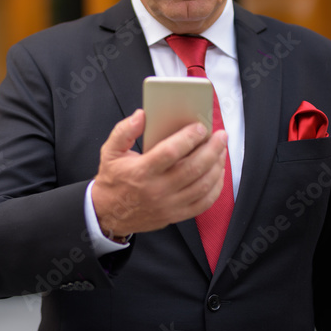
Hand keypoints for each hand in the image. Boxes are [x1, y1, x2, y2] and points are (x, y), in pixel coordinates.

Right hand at [92, 109, 227, 236]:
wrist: (108, 214)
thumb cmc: (113, 180)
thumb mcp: (109, 152)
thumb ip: (124, 131)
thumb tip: (142, 115)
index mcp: (141, 172)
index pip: (170, 152)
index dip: (188, 138)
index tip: (200, 127)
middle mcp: (157, 190)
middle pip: (193, 168)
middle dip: (212, 149)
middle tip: (221, 136)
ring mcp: (168, 205)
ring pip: (202, 185)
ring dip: (217, 166)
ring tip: (222, 151)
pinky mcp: (176, 215)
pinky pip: (203, 203)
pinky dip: (215, 187)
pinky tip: (218, 173)